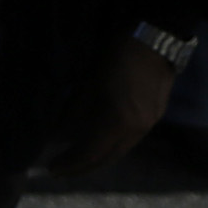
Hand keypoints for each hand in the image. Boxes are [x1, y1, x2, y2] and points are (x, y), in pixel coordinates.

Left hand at [46, 32, 178, 175]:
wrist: (156, 38)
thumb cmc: (116, 56)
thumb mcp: (89, 83)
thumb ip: (74, 111)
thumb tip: (57, 134)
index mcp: (118, 121)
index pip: (90, 153)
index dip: (70, 163)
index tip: (51, 168)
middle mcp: (136, 130)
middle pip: (108, 158)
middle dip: (84, 167)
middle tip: (64, 169)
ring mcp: (149, 124)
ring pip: (121, 150)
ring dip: (100, 156)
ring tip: (80, 156)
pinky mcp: (156, 116)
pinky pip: (131, 139)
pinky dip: (113, 144)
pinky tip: (102, 139)